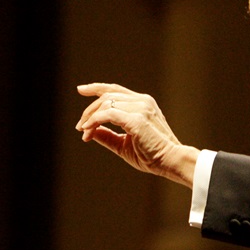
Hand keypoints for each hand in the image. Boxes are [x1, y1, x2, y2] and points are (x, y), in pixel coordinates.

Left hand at [75, 83, 198, 186]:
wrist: (170, 161)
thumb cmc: (151, 155)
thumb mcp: (123, 144)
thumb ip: (107, 135)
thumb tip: (89, 130)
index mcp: (143, 103)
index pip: (116, 89)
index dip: (97, 87)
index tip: (81, 89)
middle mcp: (142, 101)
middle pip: (107, 95)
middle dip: (89, 110)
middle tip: (80, 126)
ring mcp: (141, 108)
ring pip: (106, 103)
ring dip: (90, 118)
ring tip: (84, 132)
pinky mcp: (137, 119)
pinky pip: (109, 113)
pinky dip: (95, 121)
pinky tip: (89, 130)